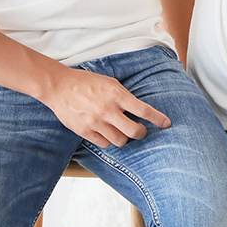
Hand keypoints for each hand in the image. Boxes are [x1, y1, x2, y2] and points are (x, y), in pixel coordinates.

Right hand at [39, 66, 170, 147]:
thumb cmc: (87, 82)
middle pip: (134, 132)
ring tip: (121, 130)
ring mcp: (95, 122)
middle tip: (140, 130)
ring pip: (120, 141)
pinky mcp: (84, 131)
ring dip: (124, 138)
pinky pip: (104, 144)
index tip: (167, 123)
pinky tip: (108, 133)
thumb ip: (125, 97)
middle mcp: (108, 110)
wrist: (59, 87)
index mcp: (117, 96)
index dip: (158, 118)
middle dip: (141, 133)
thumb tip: (139, 110)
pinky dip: (109, 141)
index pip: (143, 110)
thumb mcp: (111, 83)